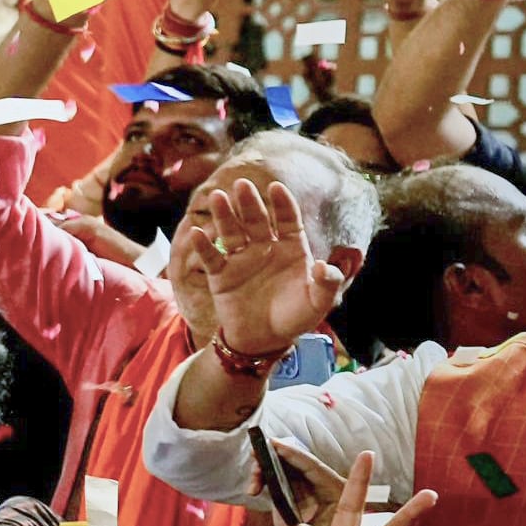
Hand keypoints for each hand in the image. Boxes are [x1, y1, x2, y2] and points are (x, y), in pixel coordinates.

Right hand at [180, 168, 353, 359]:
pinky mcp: (221, 275)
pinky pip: (212, 257)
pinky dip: (204, 246)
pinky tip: (198, 233)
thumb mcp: (319, 303)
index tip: (276, 188)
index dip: (283, 205)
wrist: (265, 340)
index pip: (287, 220)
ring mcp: (242, 260)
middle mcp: (265, 249)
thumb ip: (327, 283)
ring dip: (224, 215)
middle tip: (242, 185)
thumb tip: (323, 265)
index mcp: (291, 249)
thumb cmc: (295, 318)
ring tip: (217, 197)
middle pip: (256, 220)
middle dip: (249, 203)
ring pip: (232, 232)